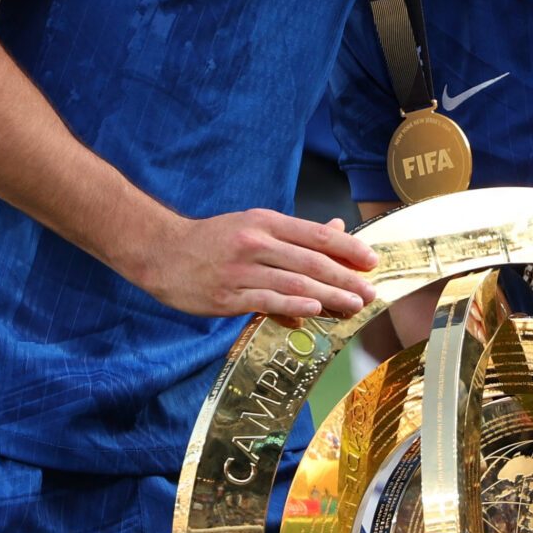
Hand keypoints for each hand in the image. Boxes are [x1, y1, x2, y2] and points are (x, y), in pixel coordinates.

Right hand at [139, 209, 378, 324]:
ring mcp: (241, 270)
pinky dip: (294, 304)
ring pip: (294, 282)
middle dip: (345, 278)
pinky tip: (315, 310)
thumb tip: (337, 229)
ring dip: (329, 295)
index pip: (315, 234)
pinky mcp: (227, 296)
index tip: (371, 261)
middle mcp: (255, 243)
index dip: (347, 247)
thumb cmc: (211, 240)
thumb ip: (295, 234)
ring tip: (353, 304)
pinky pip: (267, 300)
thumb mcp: (252, 226)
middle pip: (310, 260)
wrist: (161, 252)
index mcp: (264, 222)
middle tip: (370, 291)